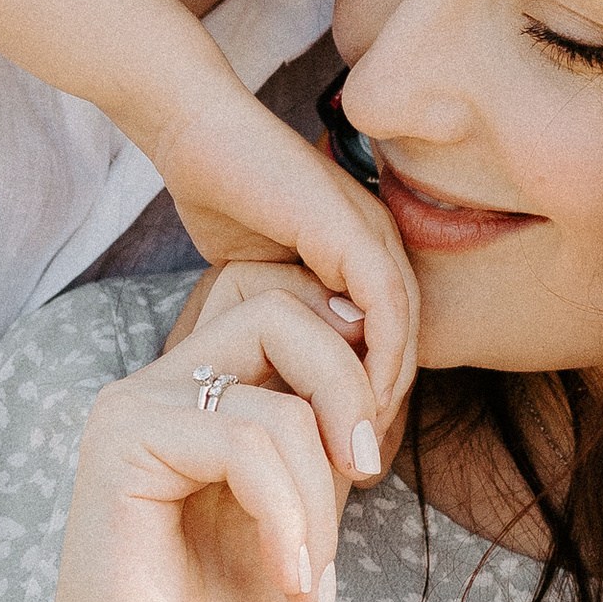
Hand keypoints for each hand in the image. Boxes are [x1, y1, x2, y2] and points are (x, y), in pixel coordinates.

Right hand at [22, 291, 380, 601]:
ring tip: (312, 579)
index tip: (371, 456)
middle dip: (351, 391)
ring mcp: (132, 408)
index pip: (287, 303)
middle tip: (370, 476)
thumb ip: (327, 440)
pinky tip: (291, 584)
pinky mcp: (119, 444)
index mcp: (196, 393)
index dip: (351, 358)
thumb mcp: (307, 517)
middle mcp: (157, 385)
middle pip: (281, 307)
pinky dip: (290, 518)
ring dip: (321, 498)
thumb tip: (380, 363)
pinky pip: (244, 441)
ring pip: (277, 395)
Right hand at [152, 76, 419, 421]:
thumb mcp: (258, 274)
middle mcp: (380, 243)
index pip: (386, 340)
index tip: (344, 452)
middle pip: (405, 342)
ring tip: (361, 450)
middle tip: (363, 468)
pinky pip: (387, 307)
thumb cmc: (219, 194)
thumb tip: (288, 373)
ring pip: (404, 330)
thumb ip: (286, 313)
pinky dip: (380, 358)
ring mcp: (375, 233)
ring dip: (387, 394)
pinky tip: (357, 402)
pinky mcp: (357, 230)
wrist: (197, 133)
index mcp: (361, 255)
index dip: (369, 398)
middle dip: (385, 408)